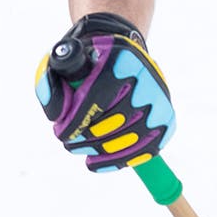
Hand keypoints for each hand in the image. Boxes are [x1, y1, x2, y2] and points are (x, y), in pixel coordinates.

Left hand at [35, 12, 175, 171]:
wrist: (120, 54)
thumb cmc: (85, 62)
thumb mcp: (61, 62)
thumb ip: (50, 85)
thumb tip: (58, 115)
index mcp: (119, 56)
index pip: (98, 97)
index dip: (78, 121)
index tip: (61, 133)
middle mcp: (146, 75)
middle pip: (115, 121)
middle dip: (86, 138)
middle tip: (69, 142)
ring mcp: (159, 98)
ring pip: (130, 139)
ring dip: (100, 151)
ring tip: (80, 150)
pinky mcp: (166, 118)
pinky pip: (145, 149)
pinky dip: (119, 161)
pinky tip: (97, 162)